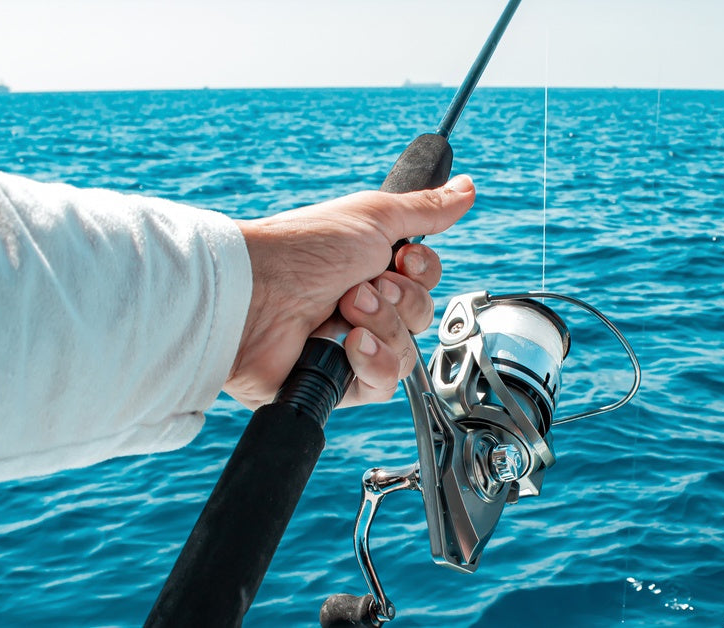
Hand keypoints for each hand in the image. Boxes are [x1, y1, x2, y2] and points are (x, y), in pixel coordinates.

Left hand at [226, 175, 474, 408]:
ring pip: (407, 353)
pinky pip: (383, 385)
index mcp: (369, 267)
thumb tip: (467, 187)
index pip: (425, 282)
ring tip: (345, 311)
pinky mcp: (338, 383)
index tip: (401, 257)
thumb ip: (425, 209)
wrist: (256, 296)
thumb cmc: (303, 249)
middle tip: (361, 286)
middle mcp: (362, 307)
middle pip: (422, 317)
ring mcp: (350, 347)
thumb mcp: (374, 217)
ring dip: (383, 328)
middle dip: (400, 302)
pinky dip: (371, 363)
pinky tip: (347, 346)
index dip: (422, 273)